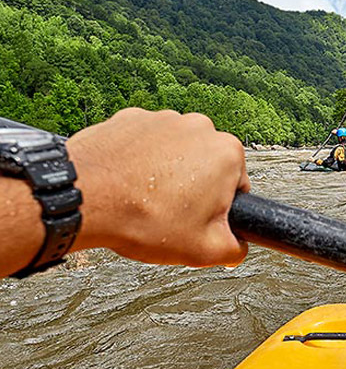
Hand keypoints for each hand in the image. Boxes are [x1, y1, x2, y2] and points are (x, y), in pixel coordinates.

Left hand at [69, 108, 249, 267]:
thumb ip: (234, 250)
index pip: (236, 186)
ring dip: (166, 173)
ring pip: (175, 152)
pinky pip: (144, 143)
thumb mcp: (203, 250)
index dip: (218, 210)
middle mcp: (199, 127)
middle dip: (193, 188)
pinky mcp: (132, 118)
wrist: (85, 198)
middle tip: (169, 214)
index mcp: (226, 153)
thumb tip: (237, 247)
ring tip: (144, 200)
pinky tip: (126, 184)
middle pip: (206, 165)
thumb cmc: (144, 219)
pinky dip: (138, 160)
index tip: (197, 221)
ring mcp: (162, 118)